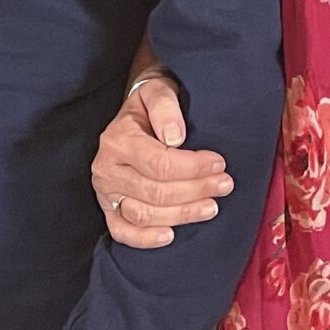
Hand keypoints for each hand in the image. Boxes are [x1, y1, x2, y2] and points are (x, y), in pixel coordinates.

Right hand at [91, 72, 228, 248]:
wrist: (134, 113)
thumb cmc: (149, 104)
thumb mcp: (157, 90)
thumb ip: (165, 106)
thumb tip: (176, 137)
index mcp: (116, 140)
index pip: (159, 163)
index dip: (193, 167)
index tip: (219, 163)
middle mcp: (106, 169)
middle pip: (155, 192)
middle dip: (195, 190)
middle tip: (225, 184)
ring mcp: (105, 193)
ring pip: (144, 215)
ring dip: (181, 215)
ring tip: (212, 207)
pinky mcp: (109, 210)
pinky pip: (122, 232)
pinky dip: (145, 239)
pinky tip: (171, 236)